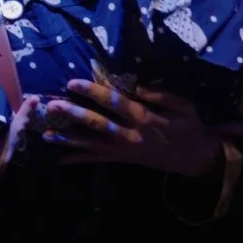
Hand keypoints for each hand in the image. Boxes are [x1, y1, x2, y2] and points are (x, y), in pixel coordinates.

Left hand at [40, 76, 223, 175]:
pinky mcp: (123, 160)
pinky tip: (61, 159)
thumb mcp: (183, 106)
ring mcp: (125, 150)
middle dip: (74, 114)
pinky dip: (79, 159)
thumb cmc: (189, 126)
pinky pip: (98, 160)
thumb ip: (160, 95)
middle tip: (53, 106)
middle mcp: (130, 135)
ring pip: (92, 145)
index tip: (73, 82)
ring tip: (46, 134)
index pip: (114, 102)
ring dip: (69, 139)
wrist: (195, 158)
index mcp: (144, 118)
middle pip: (98, 124)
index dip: (93, 91)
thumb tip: (135, 84)